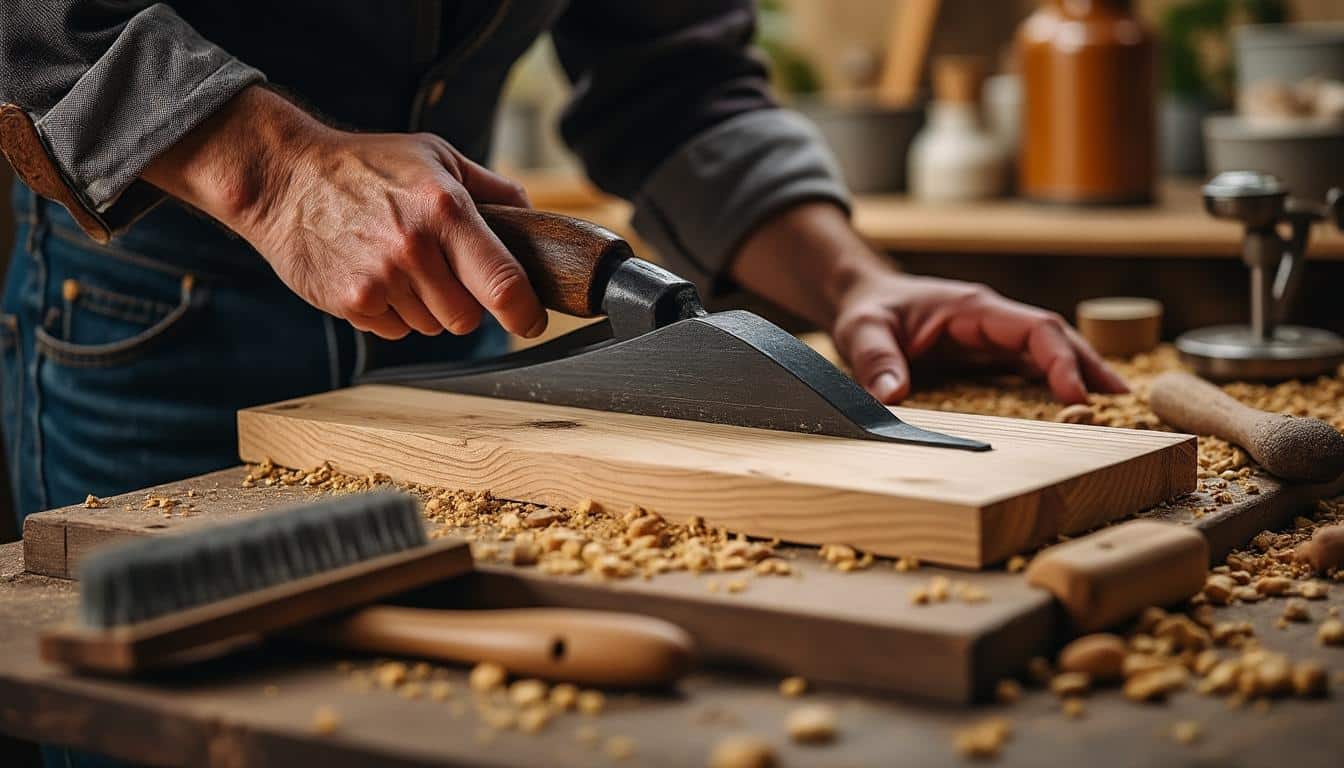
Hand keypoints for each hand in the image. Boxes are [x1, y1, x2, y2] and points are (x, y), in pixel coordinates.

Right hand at [144, 86, 546, 339]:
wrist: (284, 178)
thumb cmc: (366, 165)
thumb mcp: (436, 156)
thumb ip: (492, 188)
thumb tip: (533, 218)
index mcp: (445, 210)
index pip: (503, 283)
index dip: (525, 313)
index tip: (531, 321)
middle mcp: (415, 249)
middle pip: (468, 318)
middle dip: (466, 303)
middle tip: (446, 273)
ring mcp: (381, 280)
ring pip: (433, 326)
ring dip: (428, 307)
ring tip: (401, 265)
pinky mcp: (352, 303)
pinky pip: (396, 330)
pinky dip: (393, 312)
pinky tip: (375, 275)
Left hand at [730, 202, 1127, 404]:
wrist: (861, 299)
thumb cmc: (867, 311)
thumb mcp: (863, 331)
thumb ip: (876, 360)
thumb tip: (891, 396)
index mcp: (974, 309)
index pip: (1034, 327)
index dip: (1059, 359)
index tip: (1076, 394)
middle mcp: (992, 320)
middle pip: (1055, 337)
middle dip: (1089, 366)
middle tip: (1122, 401)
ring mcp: (992, 336)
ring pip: (1048, 350)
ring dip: (1080, 374)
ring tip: (1115, 405)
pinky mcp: (986, 353)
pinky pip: (1029, 365)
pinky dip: (1054, 381)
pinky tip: (1074, 405)